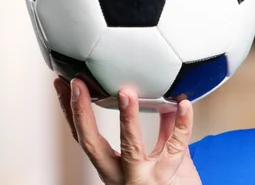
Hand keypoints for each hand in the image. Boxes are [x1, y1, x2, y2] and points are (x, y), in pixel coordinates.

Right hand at [54, 78, 201, 184]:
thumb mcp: (162, 156)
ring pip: (130, 148)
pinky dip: (182, 124)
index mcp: (113, 167)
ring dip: (127, 118)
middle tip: (77, 85)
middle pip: (92, 144)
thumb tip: (167, 99)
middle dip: (81, 113)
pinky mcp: (165, 178)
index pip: (85, 137)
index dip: (72, 112)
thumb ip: (165, 131)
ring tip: (126, 93)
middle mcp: (120, 175)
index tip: (63, 85)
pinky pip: (175, 148)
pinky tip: (184, 105)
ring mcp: (141, 178)